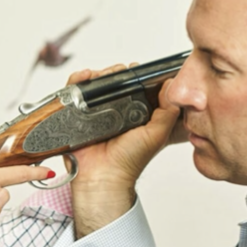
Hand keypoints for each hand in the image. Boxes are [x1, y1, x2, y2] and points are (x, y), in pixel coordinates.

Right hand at [65, 66, 180, 238]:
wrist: (102, 178)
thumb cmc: (128, 161)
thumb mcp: (156, 134)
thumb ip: (167, 112)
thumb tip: (171, 86)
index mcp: (134, 113)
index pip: (134, 86)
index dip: (135, 76)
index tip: (135, 68)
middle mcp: (114, 110)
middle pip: (113, 81)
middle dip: (115, 73)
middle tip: (117, 72)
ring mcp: (95, 111)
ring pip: (95, 83)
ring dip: (98, 75)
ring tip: (100, 76)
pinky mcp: (77, 113)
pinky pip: (75, 91)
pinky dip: (77, 80)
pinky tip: (84, 78)